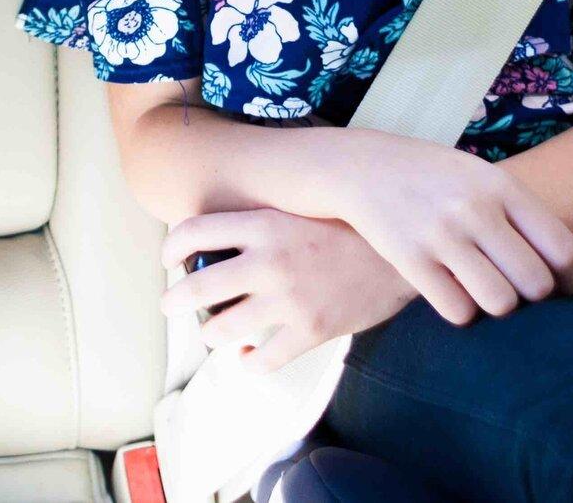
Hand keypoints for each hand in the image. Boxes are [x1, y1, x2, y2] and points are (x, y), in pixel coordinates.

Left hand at [161, 208, 419, 369]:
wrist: (405, 253)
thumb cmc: (346, 229)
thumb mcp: (298, 211)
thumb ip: (258, 223)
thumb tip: (213, 237)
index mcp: (264, 223)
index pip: (193, 232)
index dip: (170, 249)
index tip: (168, 261)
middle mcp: (270, 261)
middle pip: (197, 287)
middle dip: (176, 301)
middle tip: (170, 305)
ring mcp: (290, 299)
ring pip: (222, 329)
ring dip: (210, 333)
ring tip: (211, 331)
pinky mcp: (312, 331)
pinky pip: (263, 360)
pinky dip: (249, 362)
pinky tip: (248, 355)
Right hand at [312, 131, 572, 324]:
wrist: (357, 166)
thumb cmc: (432, 177)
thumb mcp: (482, 178)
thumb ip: (529, 216)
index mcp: (500, 185)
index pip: (563, 250)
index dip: (570, 279)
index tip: (559, 286)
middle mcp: (475, 208)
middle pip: (536, 284)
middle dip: (533, 298)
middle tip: (516, 290)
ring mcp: (440, 234)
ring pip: (501, 303)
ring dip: (497, 307)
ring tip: (484, 293)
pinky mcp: (409, 259)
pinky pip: (457, 311)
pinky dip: (461, 311)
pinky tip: (451, 293)